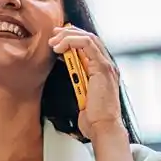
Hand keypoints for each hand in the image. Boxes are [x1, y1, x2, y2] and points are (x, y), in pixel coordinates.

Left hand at [49, 25, 125, 140]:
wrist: (102, 127)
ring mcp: (107, 65)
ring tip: (53, 42)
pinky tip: (59, 48)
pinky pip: (87, 44)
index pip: (89, 45)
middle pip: (89, 37)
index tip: (56, 41)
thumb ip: (77, 80)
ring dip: (67, 36)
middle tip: (53, 36)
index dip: (72, 38)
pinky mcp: (103, 67)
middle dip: (68, 33)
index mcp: (102, 70)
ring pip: (88, 37)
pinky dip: (71, 42)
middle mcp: (107, 65)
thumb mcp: (81, 94)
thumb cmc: (93, 117)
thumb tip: (67, 70)